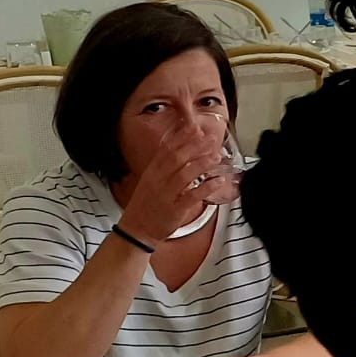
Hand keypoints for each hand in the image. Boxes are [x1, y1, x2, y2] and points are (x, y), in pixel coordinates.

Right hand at [118, 126, 238, 243]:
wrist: (136, 229)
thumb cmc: (147, 205)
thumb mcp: (152, 181)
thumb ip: (165, 167)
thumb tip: (182, 152)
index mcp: (152, 172)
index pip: (166, 149)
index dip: (181, 137)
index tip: (195, 127)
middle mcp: (157, 180)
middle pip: (176, 158)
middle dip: (195, 146)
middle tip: (211, 137)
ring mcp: (165, 195)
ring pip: (184, 175)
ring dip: (202, 163)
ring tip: (217, 155)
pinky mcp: (174, 210)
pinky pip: (192, 196)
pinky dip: (206, 188)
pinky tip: (219, 181)